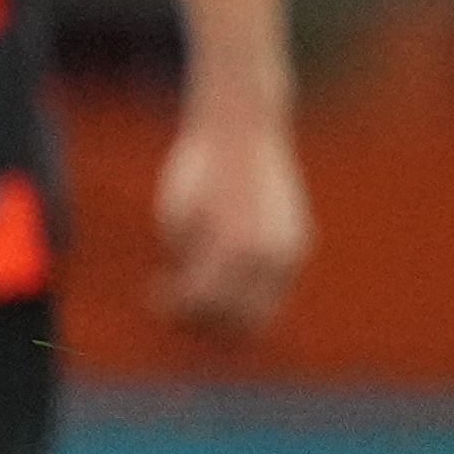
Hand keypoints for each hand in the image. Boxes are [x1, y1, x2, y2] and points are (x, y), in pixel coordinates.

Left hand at [153, 96, 312, 338]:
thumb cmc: (199, 173)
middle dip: (202, 321)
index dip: (172, 307)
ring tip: (197, 290)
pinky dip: (249, 294)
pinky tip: (222, 273)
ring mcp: (290, 251)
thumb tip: (187, 306)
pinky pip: (275, 289)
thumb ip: (184, 267)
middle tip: (174, 303)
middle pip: (235, 321)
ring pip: (262, 312)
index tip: (153, 293)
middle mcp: (268, 255)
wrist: (243, 132)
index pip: (202, 304)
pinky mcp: (299, 244)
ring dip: (228, 315)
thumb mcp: (176, 219)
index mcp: (232, 247)